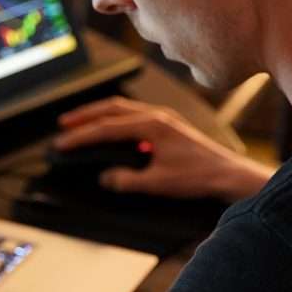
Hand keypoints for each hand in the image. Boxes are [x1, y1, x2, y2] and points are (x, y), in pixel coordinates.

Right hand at [55, 96, 274, 201]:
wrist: (228, 176)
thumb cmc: (199, 177)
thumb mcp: (159, 183)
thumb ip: (128, 180)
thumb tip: (106, 178)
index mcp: (152, 125)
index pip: (107, 128)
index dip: (82, 136)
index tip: (63, 143)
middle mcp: (157, 116)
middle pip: (112, 108)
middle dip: (85, 115)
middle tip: (63, 124)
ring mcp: (163, 119)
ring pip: (123, 109)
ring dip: (99, 114)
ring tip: (80, 122)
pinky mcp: (168, 127)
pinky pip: (134, 116)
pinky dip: (116, 120)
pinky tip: (110, 130)